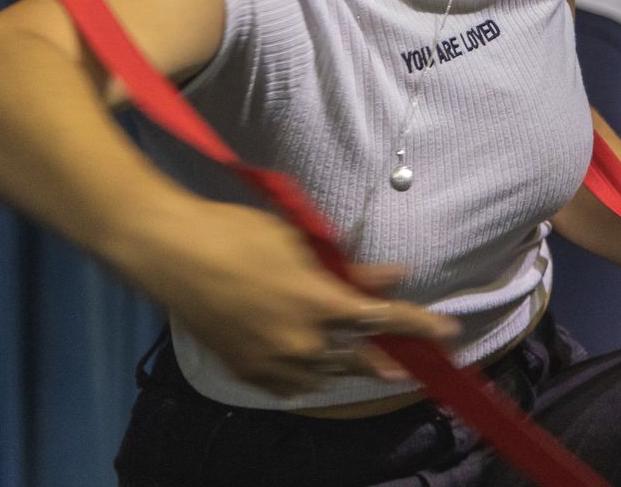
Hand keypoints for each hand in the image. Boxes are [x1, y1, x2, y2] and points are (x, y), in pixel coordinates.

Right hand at [143, 200, 458, 397]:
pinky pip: (287, 385)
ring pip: (323, 376)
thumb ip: (350, 268)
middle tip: (406, 366)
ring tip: (357, 363)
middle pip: (360, 360)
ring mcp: (271, 361)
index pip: (386, 320)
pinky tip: (308, 370)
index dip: (421, 326)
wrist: (172, 253)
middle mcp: (301, 343)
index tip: (448, 333)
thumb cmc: (236, 234)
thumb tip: (393, 276)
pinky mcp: (244, 369)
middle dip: (387, 361)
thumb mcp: (300, 242)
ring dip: (344, 368)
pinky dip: (304, 377)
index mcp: (320, 304)